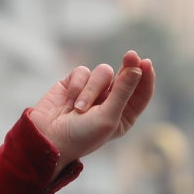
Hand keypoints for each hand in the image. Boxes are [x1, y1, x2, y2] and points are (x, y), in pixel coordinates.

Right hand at [27, 52, 156, 169]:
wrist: (47, 138)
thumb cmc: (81, 136)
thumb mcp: (107, 117)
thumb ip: (123, 92)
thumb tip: (137, 68)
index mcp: (124, 115)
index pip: (141, 93)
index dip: (145, 77)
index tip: (145, 63)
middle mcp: (111, 101)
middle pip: (126, 76)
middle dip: (128, 66)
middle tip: (131, 56)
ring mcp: (93, 91)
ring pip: (103, 73)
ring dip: (91, 90)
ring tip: (79, 108)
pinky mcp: (75, 83)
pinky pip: (83, 72)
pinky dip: (77, 86)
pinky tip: (69, 101)